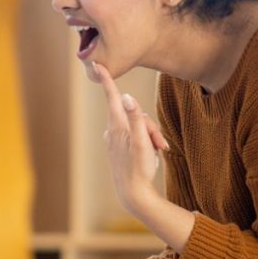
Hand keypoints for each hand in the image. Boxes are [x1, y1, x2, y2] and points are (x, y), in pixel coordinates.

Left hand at [93, 62, 168, 213]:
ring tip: (158, 152)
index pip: (112, 97)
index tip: (96, 64)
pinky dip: (146, 142)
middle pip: (135, 115)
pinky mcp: (119, 147)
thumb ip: (136, 118)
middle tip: (161, 144)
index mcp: (117, 126)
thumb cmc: (139, 168)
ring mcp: (115, 139)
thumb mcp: (142, 141)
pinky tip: (150, 155)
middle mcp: (112, 131)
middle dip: (151, 126)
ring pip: (138, 126)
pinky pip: (135, 136)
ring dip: (151, 136)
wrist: (133, 194)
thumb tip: (126, 97)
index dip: (106, 80)